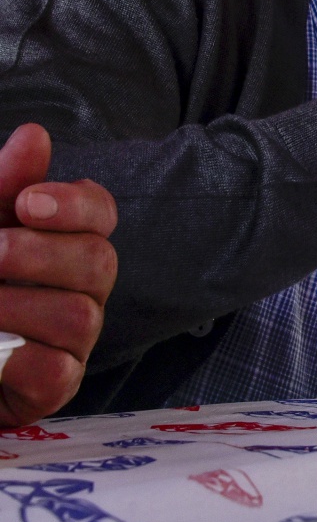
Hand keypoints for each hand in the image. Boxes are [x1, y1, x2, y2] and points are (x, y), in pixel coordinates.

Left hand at [0, 125, 118, 425]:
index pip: (101, 213)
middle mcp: (79, 288)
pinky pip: (59, 372)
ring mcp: (71, 340)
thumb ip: (2, 185)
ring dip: (17, 308)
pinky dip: (21, 361)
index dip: (75, 205)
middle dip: (38, 255)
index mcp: (63, 242)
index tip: (27, 203)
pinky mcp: (52, 387)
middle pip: (100, 261)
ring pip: (81, 317)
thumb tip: (34, 134)